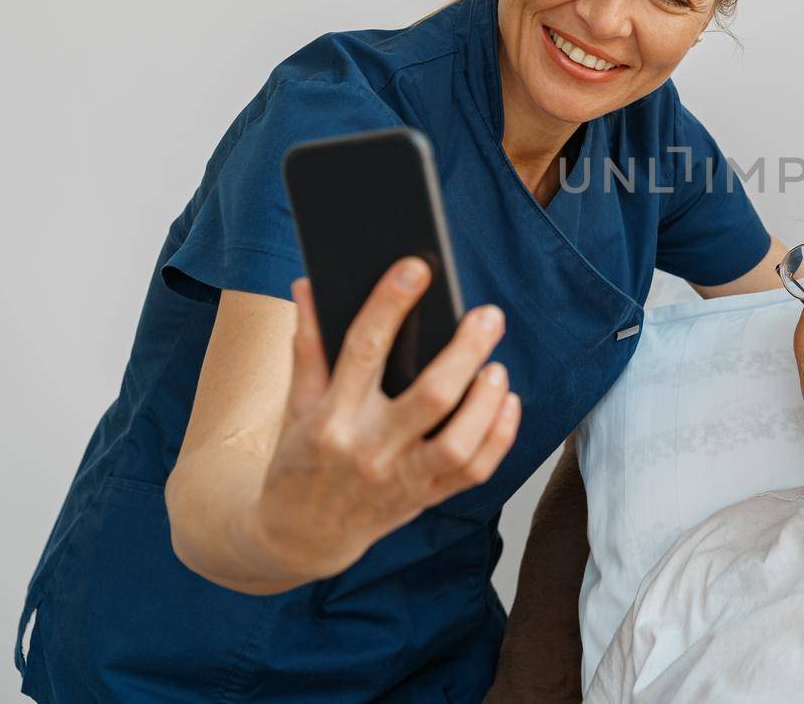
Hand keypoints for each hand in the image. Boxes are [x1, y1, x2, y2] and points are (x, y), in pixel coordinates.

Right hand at [241, 258, 520, 583]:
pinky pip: (474, 471)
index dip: (390, 304)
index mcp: (330, 417)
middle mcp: (368, 450)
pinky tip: (507, 401)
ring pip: (458, 442)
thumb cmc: (301, 456)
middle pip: (430, 397)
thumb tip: (307, 283)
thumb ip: (307, 344)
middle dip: (466, 351)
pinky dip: (499, 436)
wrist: (298, 537)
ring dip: (487, 401)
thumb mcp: (296, 402)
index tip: (417, 267)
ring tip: (496, 366)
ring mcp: (400, 480)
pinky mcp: (425, 499)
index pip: (363, 350)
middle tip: (489, 316)